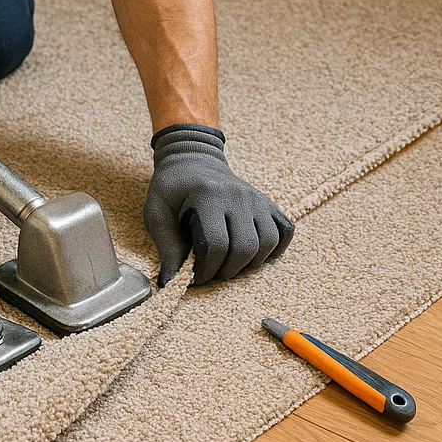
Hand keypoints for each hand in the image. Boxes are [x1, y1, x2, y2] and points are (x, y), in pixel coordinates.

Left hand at [143, 123, 293, 286]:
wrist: (193, 159)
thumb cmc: (172, 188)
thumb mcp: (157, 212)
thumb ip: (166, 246)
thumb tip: (170, 282)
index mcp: (208, 195)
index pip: (216, 245)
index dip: (204, 269)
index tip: (193, 275)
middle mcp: (238, 196)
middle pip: (245, 247)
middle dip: (227, 270)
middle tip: (211, 272)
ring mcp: (256, 199)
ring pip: (268, 242)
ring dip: (250, 262)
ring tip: (229, 263)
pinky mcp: (267, 203)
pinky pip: (285, 231)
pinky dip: (275, 248)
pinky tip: (255, 254)